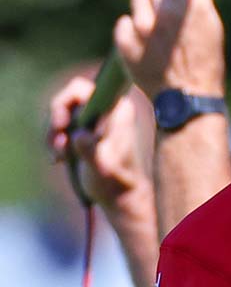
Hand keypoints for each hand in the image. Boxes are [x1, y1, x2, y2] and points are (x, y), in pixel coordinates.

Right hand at [48, 73, 153, 207]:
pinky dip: (56, 142)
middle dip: (55, 122)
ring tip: (58, 157)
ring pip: (62, 115)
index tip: (61, 125)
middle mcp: (108, 109)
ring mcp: (97, 120)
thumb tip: (79, 136)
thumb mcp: (102, 167)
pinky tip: (59, 159)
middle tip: (56, 144)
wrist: (122, 198)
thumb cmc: (117, 182)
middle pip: (67, 100)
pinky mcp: (88, 133)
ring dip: (54, 135)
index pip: (81, 88)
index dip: (63, 102)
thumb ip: (91, 149)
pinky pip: (63, 128)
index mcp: (118, 110)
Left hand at [114, 0, 224, 99]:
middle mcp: (163, 11)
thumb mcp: (211, 22)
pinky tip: (149, 42)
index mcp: (188, 2)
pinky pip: (124, 23)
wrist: (189, 99)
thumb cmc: (206, 60)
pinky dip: (134, 29)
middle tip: (167, 3)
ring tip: (160, 28)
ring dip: (147, 8)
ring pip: (137, 0)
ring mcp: (141, 28)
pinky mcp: (125, 43)